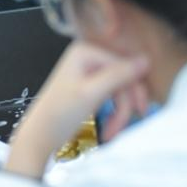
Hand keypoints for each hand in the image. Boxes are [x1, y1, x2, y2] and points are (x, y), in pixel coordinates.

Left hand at [5, 42, 148, 179]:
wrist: (41, 135)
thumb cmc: (59, 115)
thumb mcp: (92, 93)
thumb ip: (118, 75)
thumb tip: (145, 59)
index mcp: (85, 51)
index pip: (125, 67)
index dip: (135, 91)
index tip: (140, 112)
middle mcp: (87, 56)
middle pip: (124, 80)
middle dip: (125, 106)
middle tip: (120, 127)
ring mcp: (89, 71)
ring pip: (121, 91)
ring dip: (120, 113)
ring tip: (111, 132)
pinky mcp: (90, 86)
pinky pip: (113, 96)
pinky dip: (114, 113)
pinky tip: (109, 128)